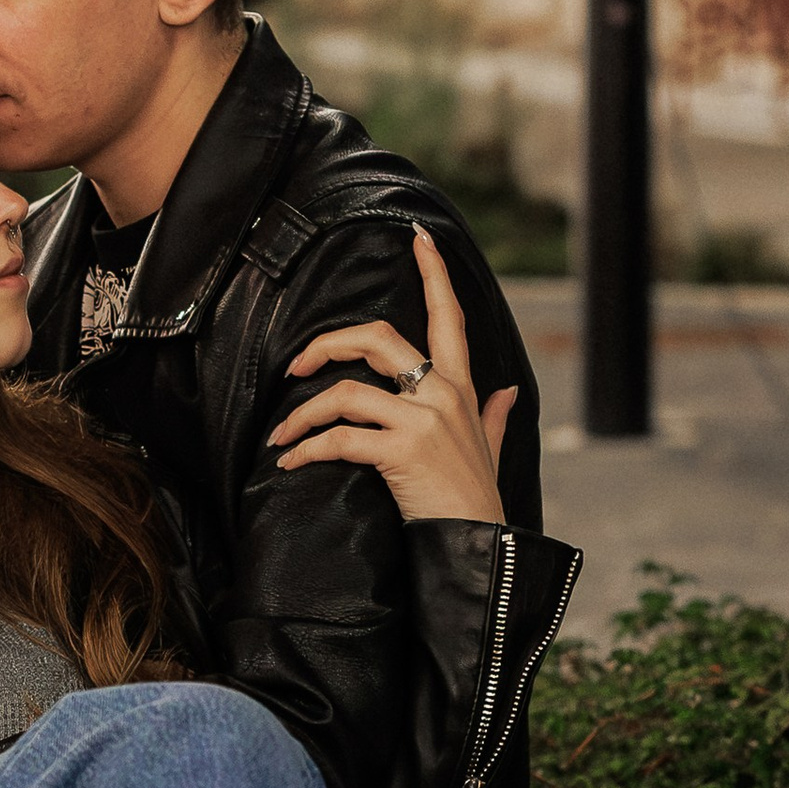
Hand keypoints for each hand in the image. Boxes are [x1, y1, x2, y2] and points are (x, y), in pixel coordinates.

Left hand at [267, 228, 518, 525]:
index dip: (433, 274)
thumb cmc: (478, 501)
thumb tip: (506, 392)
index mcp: (461, 388)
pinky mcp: (402, 450)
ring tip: (281, 437)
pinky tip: (290, 463)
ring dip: (302, 414)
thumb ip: (494, 415)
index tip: (417, 239)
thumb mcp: (491, 449)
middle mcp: (442, 394)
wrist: (482, 548)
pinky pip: (339, 437)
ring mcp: (423, 419)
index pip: (449, 318)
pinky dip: (306, 448)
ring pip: (345, 392)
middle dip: (327, 343)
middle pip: (378, 337)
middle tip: (295, 365)